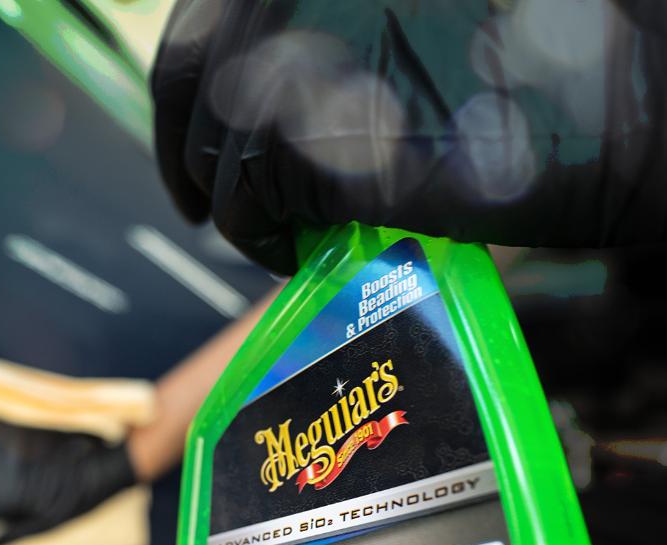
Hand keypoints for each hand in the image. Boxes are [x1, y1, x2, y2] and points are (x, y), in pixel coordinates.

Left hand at [152, 0, 666, 273]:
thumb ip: (335, 34)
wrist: (629, 97)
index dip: (188, 101)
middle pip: (196, 90)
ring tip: (290, 240)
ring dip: (248, 212)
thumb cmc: (550, 51)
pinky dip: (269, 243)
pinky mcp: (314, 138)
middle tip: (217, 214)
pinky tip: (306, 254)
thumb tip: (264, 98)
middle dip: (200, 163)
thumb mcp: (411, 10)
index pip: (202, 29)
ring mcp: (299, 57)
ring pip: (225, 157)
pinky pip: (257, 209)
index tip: (194, 150)